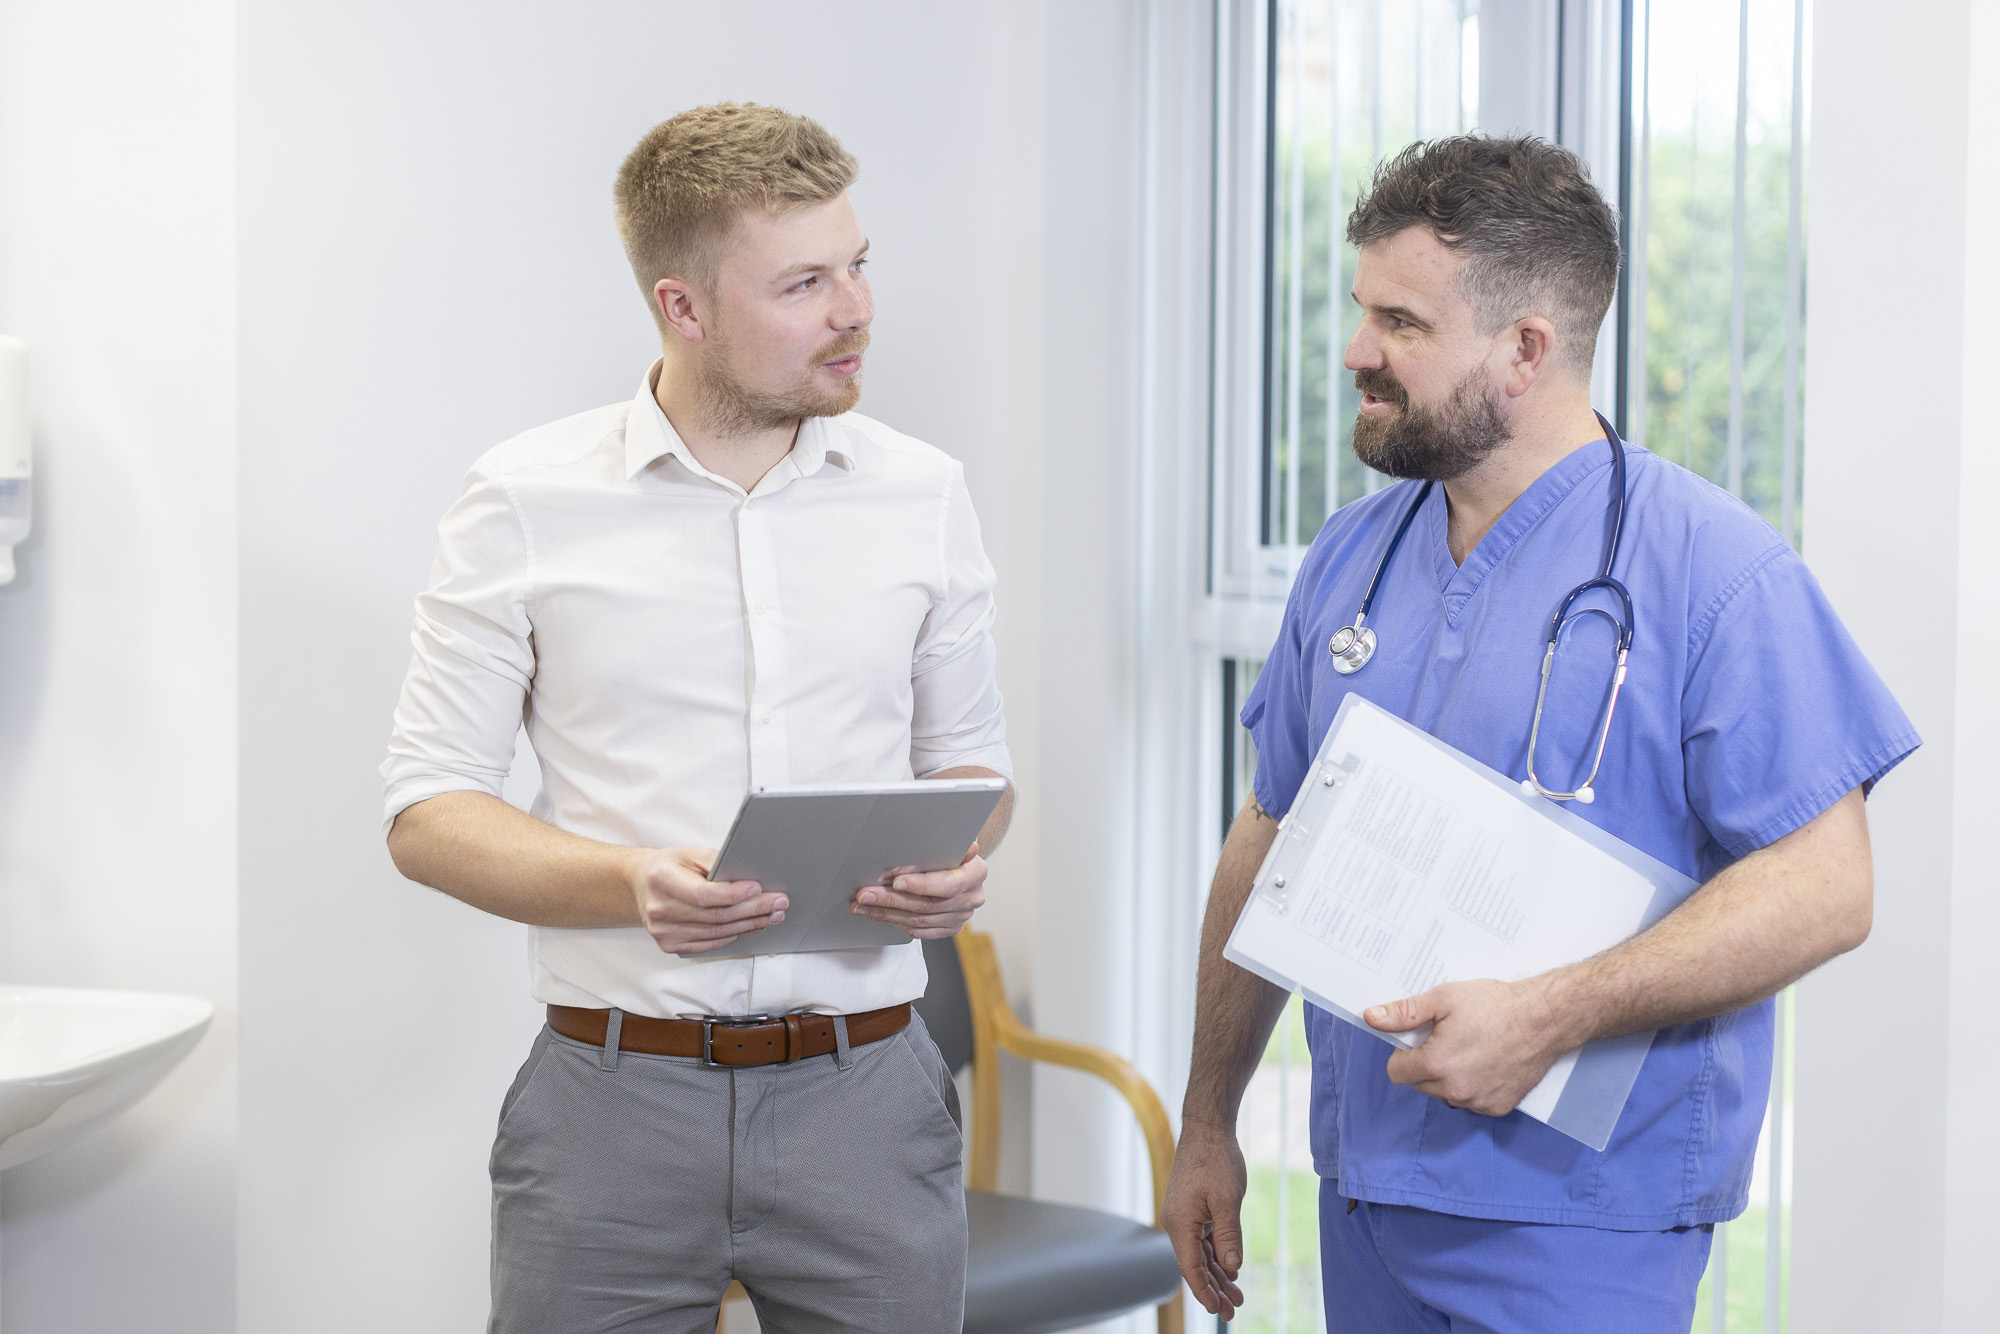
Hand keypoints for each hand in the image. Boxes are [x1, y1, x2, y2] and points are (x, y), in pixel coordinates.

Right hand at [628, 846, 787, 955]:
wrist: (642, 884)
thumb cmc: (669, 866)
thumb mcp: (690, 853)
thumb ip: (717, 863)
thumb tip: (748, 876)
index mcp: (662, 880)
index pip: (703, 895)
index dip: (733, 894)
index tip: (758, 888)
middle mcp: (660, 909)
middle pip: (716, 916)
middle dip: (753, 909)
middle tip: (779, 902)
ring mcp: (664, 932)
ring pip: (718, 933)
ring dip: (750, 924)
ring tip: (773, 914)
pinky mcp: (671, 945)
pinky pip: (711, 944)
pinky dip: (736, 935)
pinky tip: (753, 926)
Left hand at [850, 842, 986, 939]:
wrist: (960, 866)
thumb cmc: (950, 850)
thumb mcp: (947, 842)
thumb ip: (937, 845)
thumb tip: (923, 842)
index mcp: (976, 873)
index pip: (948, 884)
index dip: (921, 885)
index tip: (896, 881)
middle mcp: (972, 898)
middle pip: (927, 904)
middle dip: (891, 899)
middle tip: (866, 894)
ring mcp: (961, 916)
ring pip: (919, 920)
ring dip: (886, 913)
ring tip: (863, 905)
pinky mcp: (949, 928)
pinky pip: (919, 931)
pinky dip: (895, 923)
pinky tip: (877, 914)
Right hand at [1161, 1121, 1249, 1318]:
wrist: (1207, 1128)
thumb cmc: (1216, 1159)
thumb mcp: (1228, 1199)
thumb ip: (1229, 1235)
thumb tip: (1232, 1267)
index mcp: (1180, 1223)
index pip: (1190, 1267)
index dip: (1204, 1290)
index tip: (1218, 1310)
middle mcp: (1177, 1222)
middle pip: (1195, 1264)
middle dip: (1214, 1289)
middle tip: (1232, 1311)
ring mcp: (1184, 1216)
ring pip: (1201, 1253)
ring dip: (1218, 1274)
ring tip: (1236, 1297)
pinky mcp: (1193, 1209)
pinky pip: (1204, 1239)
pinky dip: (1217, 1255)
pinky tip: (1230, 1270)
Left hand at [1366, 978, 1570, 1115]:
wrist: (1544, 1018)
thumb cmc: (1495, 1005)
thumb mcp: (1443, 999)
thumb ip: (1404, 1013)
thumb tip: (1371, 1018)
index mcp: (1436, 1064)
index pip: (1397, 1072)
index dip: (1403, 1054)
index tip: (1420, 1039)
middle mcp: (1455, 1090)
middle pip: (1420, 1084)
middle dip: (1425, 1064)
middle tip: (1446, 1039)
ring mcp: (1478, 1102)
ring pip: (1444, 1095)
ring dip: (1448, 1078)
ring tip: (1469, 1050)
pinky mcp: (1498, 1107)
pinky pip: (1471, 1102)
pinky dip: (1473, 1087)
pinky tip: (1486, 1063)